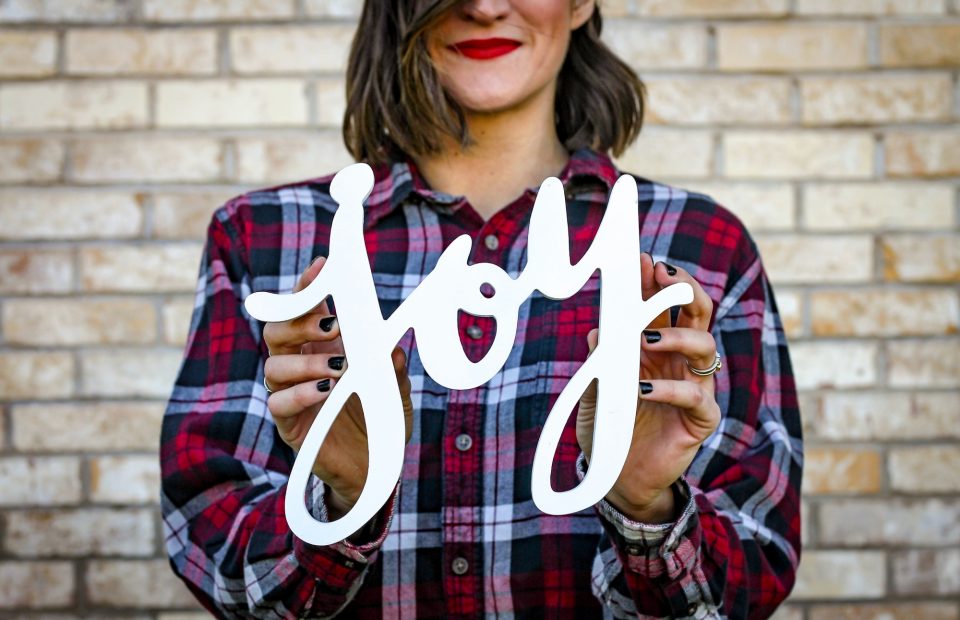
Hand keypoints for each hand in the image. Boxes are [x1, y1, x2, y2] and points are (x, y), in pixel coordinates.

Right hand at [262, 257, 414, 516]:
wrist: (374, 467)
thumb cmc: (380, 418)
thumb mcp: (395, 388)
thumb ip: (392, 366)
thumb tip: (392, 348)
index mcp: (323, 346)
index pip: (305, 309)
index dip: (308, 286)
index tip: (321, 267)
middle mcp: (301, 364)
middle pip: (277, 330)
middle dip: (299, 320)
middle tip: (331, 325)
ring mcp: (291, 393)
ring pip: (274, 364)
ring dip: (306, 361)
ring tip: (338, 369)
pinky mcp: (290, 425)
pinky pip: (279, 403)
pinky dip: (301, 393)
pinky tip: (325, 392)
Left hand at [576, 253, 720, 522]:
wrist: (619, 479)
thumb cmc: (609, 429)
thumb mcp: (596, 391)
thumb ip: (600, 362)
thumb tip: (599, 330)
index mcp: (657, 348)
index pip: (664, 305)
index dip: (656, 281)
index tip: (643, 259)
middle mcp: (680, 362)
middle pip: (697, 313)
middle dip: (683, 289)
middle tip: (663, 275)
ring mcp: (695, 388)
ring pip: (706, 346)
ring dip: (677, 336)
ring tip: (646, 340)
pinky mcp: (701, 420)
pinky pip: (697, 397)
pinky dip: (670, 389)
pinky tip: (644, 389)